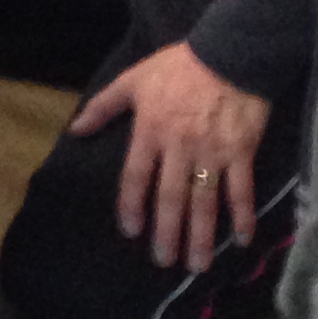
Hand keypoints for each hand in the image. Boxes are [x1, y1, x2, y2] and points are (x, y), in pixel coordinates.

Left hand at [77, 42, 272, 271]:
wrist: (229, 52)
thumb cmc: (178, 67)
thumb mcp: (133, 80)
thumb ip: (103, 107)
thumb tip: (74, 130)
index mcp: (150, 131)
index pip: (135, 176)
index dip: (131, 205)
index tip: (130, 231)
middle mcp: (179, 147)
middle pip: (170, 197)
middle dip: (167, 232)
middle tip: (165, 261)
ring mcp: (212, 153)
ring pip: (204, 202)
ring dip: (200, 235)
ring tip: (197, 265)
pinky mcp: (242, 153)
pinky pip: (241, 190)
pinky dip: (243, 216)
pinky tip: (241, 240)